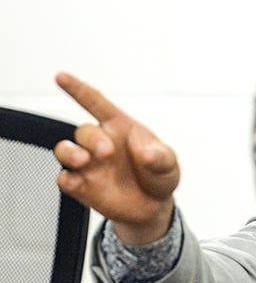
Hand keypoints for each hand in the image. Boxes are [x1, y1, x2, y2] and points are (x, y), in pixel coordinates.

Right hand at [53, 72, 178, 243]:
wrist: (155, 205)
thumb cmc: (158, 175)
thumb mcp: (168, 163)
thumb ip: (160, 156)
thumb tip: (146, 153)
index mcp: (119, 127)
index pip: (96, 103)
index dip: (78, 89)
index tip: (61, 77)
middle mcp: (100, 142)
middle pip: (84, 131)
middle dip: (92, 138)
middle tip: (107, 151)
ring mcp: (89, 164)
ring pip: (64, 150)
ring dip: (70, 153)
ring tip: (83, 160)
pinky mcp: (83, 186)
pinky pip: (65, 179)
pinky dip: (67, 179)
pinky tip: (76, 181)